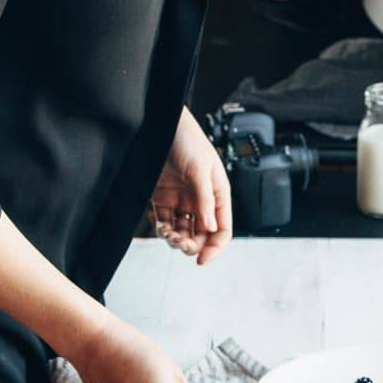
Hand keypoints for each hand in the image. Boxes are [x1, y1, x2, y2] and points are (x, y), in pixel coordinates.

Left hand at [150, 106, 231, 266]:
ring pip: (181, 231)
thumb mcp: (200, 169)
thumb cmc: (186, 139)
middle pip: (201, 235)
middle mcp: (200, 200)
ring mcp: (180, 199)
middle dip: (191, 244)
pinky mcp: (161, 197)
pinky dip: (161, 229)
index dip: (215, 247)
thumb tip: (210, 227)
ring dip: (175, 239)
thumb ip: (204, 200)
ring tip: (167, 234)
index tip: (202, 259)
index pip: (222, 229)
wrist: (160, 123)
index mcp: (217, 194)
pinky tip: (160, 227)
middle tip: (180, 244)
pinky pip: (163, 221)